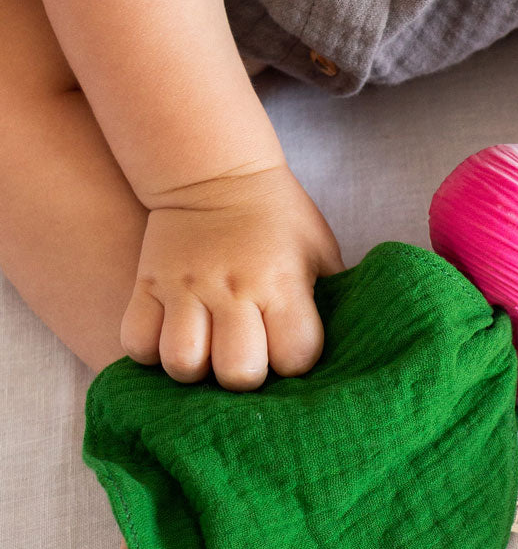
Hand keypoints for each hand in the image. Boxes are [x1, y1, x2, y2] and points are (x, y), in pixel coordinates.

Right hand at [120, 163, 344, 390]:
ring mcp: (186, 288)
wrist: (216, 171)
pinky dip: (151, 352)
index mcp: (281, 282)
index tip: (290, 349)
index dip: (296, 363)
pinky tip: (173, 339)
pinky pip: (137, 343)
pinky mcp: (148, 285)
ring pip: (182, 363)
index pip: (295, 356)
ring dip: (195, 369)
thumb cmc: (277, 216)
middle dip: (244, 377)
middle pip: (237, 372)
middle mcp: (233, 289)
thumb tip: (350, 340)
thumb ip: (332, 296)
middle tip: (246, 357)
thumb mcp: (318, 248)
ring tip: (207, 352)